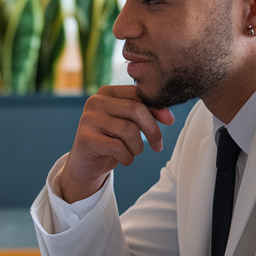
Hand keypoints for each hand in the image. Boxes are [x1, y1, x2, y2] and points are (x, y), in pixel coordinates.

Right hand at [58, 85, 174, 202]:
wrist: (87, 163)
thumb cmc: (112, 140)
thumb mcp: (128, 122)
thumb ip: (144, 113)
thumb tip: (169, 117)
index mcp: (107, 92)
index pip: (138, 93)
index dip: (157, 107)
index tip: (170, 121)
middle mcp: (95, 101)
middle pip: (135, 110)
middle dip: (152, 130)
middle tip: (158, 146)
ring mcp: (88, 119)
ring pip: (129, 130)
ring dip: (137, 147)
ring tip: (132, 152)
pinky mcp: (85, 138)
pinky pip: (118, 147)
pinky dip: (127, 157)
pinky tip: (124, 159)